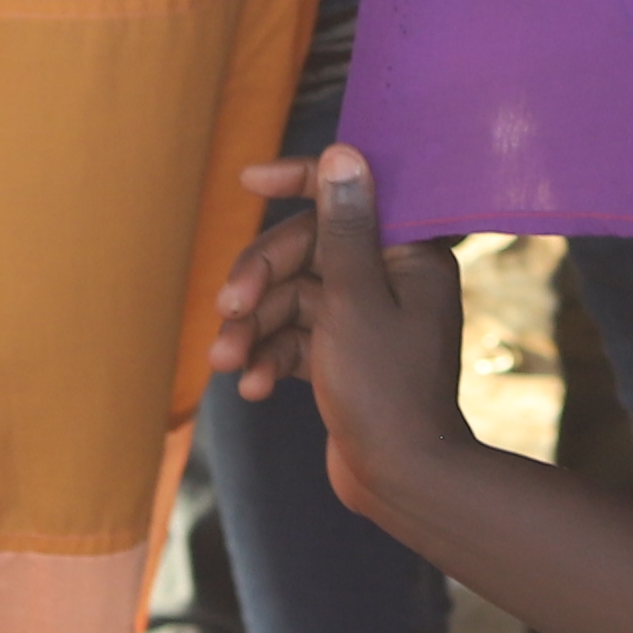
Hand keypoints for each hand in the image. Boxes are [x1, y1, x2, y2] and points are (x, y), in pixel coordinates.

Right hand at [209, 145, 475, 518]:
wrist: (401, 481)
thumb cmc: (385, 389)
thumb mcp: (353, 300)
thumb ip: (342, 227)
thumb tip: (343, 152)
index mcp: (408, 255)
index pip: (348, 196)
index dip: (299, 180)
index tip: (250, 178)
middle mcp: (389, 280)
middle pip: (306, 251)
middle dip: (260, 279)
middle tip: (228, 309)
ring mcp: (364, 320)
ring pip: (291, 299)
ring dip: (253, 327)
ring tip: (225, 361)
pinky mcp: (343, 357)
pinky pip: (294, 339)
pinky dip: (268, 357)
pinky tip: (249, 387)